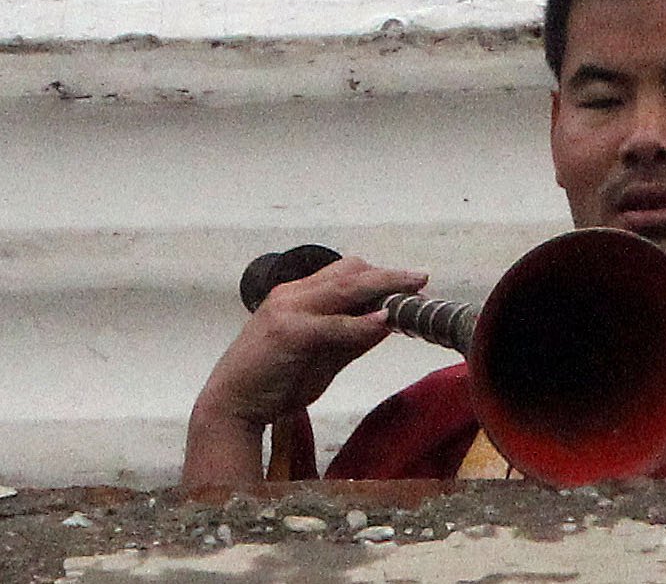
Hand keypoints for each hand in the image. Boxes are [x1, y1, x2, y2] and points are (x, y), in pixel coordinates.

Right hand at [182, 254, 427, 484]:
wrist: (230, 409)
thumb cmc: (275, 384)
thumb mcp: (320, 358)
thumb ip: (352, 339)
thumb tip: (389, 322)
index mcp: (298, 294)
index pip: (346, 272)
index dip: (381, 276)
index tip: (410, 284)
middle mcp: (293, 294)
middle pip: (351, 271)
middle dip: (388, 275)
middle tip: (420, 281)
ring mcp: (289, 309)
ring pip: (345, 286)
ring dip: (383, 286)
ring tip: (412, 292)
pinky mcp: (289, 333)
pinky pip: (334, 323)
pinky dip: (361, 322)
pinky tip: (383, 321)